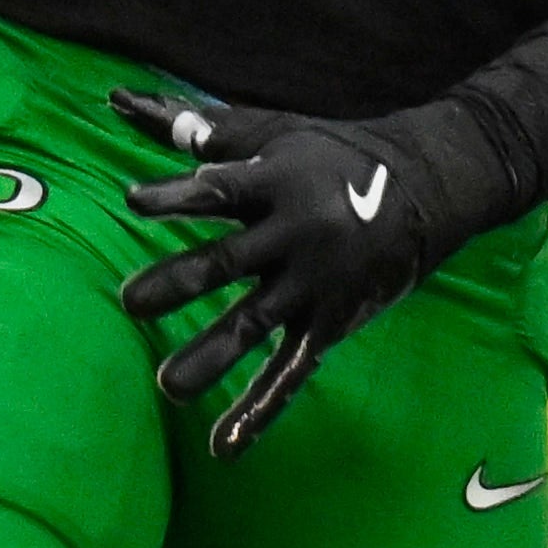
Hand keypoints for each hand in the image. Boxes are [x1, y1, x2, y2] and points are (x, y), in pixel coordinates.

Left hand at [109, 90, 474, 456]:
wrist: (427, 187)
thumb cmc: (328, 154)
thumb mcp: (271, 133)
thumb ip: (196, 130)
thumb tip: (121, 102)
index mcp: (274, 183)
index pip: (219, 190)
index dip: (177, 196)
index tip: (135, 202)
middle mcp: (293, 235)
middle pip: (229, 263)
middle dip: (179, 283)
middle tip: (130, 303)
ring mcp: (312, 285)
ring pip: (254, 325)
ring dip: (210, 356)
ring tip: (167, 388)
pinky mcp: (329, 323)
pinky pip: (291, 372)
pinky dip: (260, 411)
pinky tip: (225, 446)